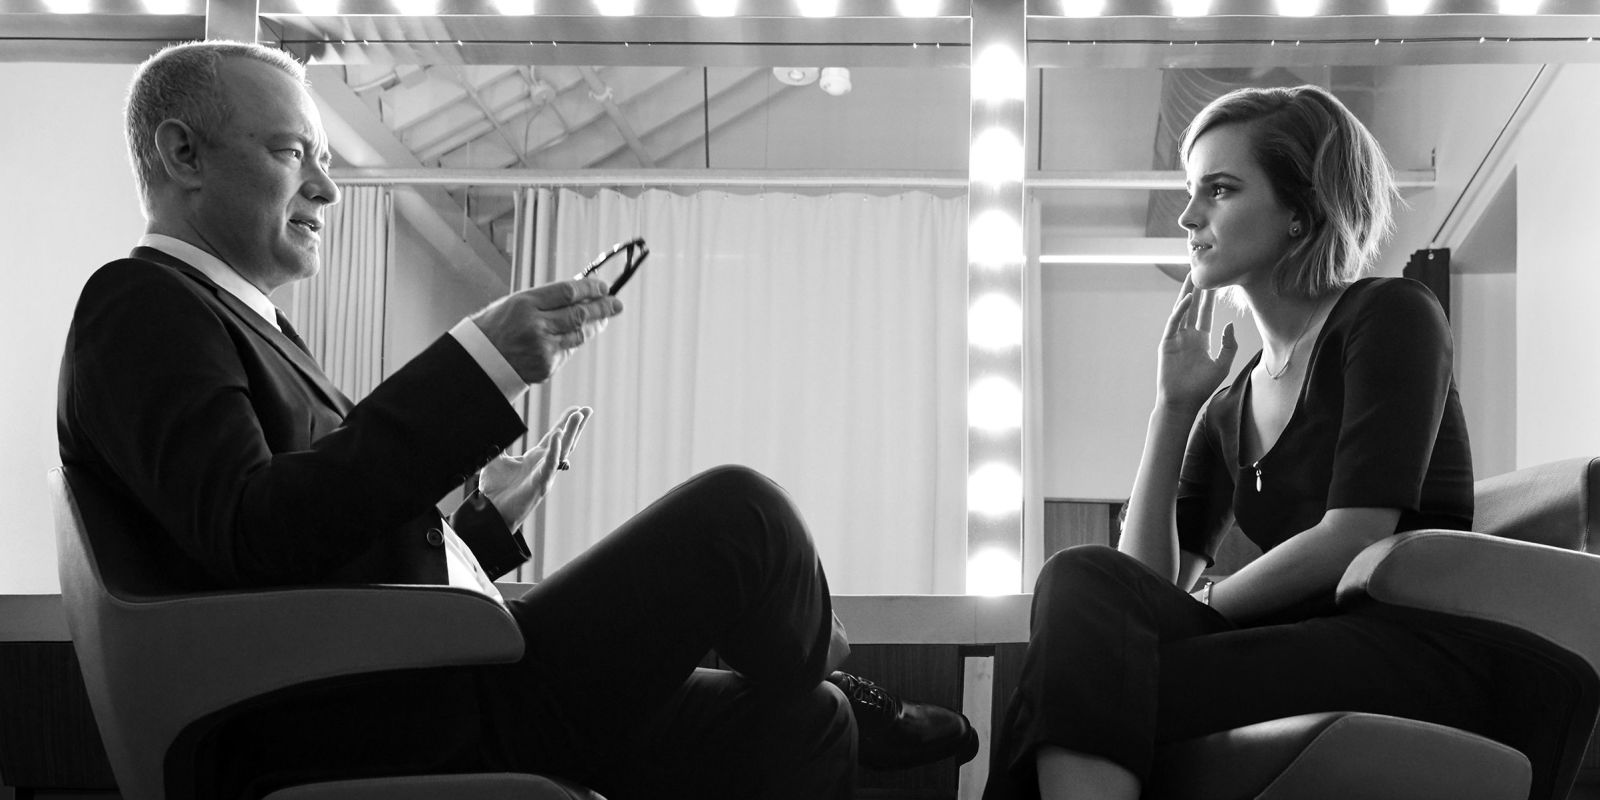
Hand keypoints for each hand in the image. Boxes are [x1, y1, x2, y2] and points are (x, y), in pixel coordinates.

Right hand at [470, 278, 621, 384]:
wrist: (478, 362)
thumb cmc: (496, 328)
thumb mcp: (515, 304)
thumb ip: (545, 300)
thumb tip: (580, 294)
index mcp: (525, 303)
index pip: (568, 292)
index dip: (590, 288)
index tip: (604, 287)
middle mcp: (535, 324)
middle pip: (580, 313)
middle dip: (602, 307)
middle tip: (617, 304)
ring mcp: (542, 347)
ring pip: (579, 334)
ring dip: (594, 326)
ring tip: (604, 319)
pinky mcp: (546, 366)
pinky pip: (568, 351)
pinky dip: (573, 343)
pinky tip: (575, 336)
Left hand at [479, 406, 592, 528]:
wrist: (491, 512)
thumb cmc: (495, 490)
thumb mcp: (495, 460)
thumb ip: (500, 446)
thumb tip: (497, 431)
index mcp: (535, 458)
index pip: (554, 437)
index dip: (564, 422)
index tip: (575, 409)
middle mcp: (543, 464)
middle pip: (565, 441)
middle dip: (576, 425)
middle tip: (587, 409)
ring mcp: (544, 474)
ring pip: (563, 450)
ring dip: (571, 432)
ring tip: (579, 415)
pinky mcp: (540, 483)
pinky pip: (551, 464)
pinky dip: (556, 450)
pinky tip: (558, 435)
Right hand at [1158, 274, 1237, 412]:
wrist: (1183, 401)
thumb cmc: (1201, 386)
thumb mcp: (1222, 364)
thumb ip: (1229, 345)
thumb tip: (1229, 324)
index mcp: (1201, 339)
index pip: (1207, 313)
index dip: (1211, 298)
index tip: (1217, 281)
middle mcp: (1188, 335)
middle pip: (1194, 307)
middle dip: (1198, 289)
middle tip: (1202, 269)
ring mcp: (1176, 338)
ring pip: (1182, 311)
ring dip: (1187, 294)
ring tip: (1191, 277)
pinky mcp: (1167, 343)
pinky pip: (1174, 323)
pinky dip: (1180, 311)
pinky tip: (1187, 300)